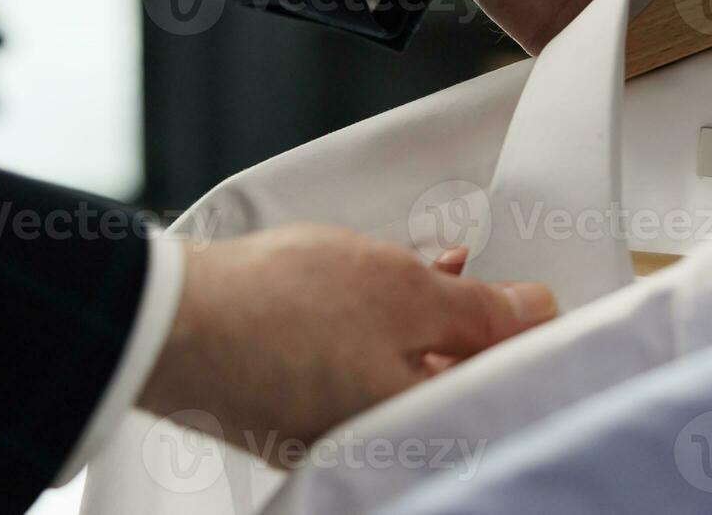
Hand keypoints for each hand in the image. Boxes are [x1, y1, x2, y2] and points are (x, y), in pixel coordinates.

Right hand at [138, 225, 555, 457]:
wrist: (173, 319)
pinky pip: (353, 370)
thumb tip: (537, 313)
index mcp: (412, 427)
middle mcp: (372, 443)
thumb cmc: (284, 308)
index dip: (519, 338)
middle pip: (447, 385)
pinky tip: (374, 285)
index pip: (496, 389)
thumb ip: (479, 310)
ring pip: (399, 372)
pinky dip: (372, 331)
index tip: (535, 301)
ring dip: (422, 321)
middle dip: (469, 326)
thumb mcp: (406, 293)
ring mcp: (327, 430)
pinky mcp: (291, 410)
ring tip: (434, 267)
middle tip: (480, 276)